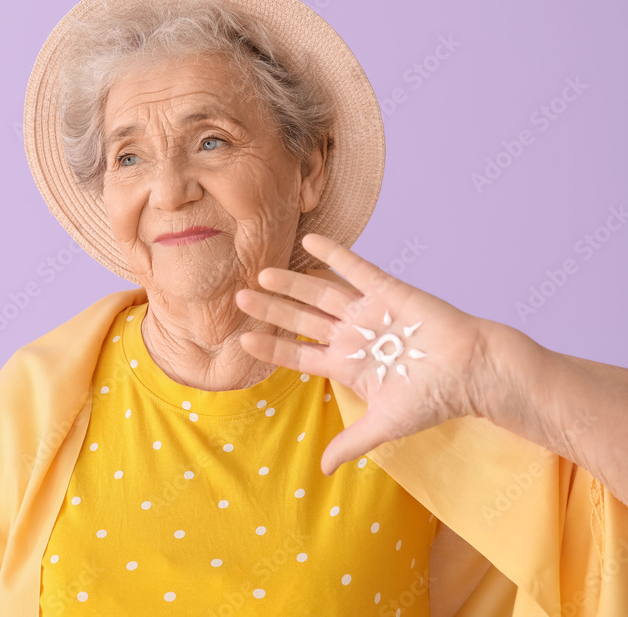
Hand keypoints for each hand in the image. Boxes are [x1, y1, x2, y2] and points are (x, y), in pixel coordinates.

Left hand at [235, 233, 492, 474]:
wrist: (474, 372)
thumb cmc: (434, 398)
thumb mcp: (385, 424)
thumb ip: (351, 442)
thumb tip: (324, 470)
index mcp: (348, 365)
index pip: (300, 356)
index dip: (272, 349)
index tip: (243, 340)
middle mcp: (353, 336)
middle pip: (301, 321)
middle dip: (271, 311)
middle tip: (238, 299)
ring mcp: (368, 312)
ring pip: (320, 295)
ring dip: (292, 283)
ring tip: (261, 274)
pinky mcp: (388, 291)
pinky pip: (356, 269)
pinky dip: (334, 254)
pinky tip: (310, 241)